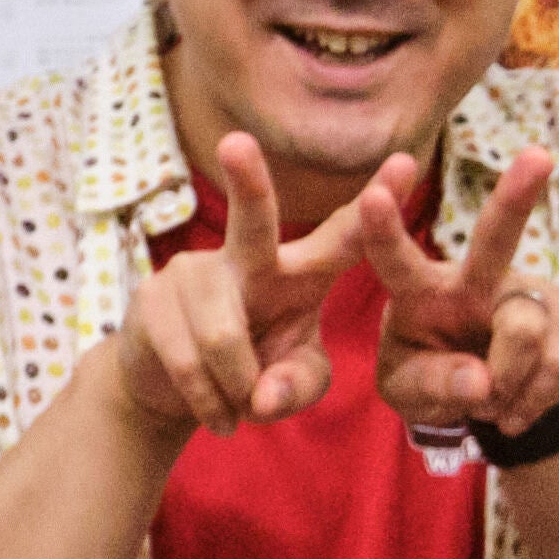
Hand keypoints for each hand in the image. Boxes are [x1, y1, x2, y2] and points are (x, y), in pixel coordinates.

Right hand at [116, 132, 422, 435]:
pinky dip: (210, 403)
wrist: (175, 389)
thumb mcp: (296, 381)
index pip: (342, 235)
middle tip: (236, 142)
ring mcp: (194, 272)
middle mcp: (249, 259)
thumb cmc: (252, 373)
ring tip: (243, 408)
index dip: (374, 203)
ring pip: (223, 339)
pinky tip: (219, 416)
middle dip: (247, 183)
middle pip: (251, 222)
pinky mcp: (151, 300)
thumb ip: (299, 386)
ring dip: (238, 389)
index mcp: (300, 272)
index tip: (407, 161)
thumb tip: (263, 397)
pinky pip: (189, 363)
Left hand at [368, 144, 558, 440]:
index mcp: (421, 291)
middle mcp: (474, 279)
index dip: (383, 227)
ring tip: (491, 402)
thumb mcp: (411, 394)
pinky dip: (536, 397)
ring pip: (524, 331)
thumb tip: (482, 382)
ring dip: (507, 384)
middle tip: (540, 156)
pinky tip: (518, 405)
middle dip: (516, 196)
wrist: (493, 399)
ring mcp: (525, 292)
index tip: (372, 193)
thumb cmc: (433, 380)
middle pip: (495, 237)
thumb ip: (432, 386)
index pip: (395, 258)